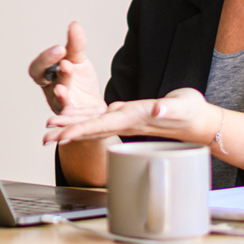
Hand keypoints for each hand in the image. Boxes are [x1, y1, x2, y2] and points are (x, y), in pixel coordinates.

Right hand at [28, 21, 105, 116]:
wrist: (94, 106)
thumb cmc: (81, 83)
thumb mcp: (79, 61)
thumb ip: (75, 45)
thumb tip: (74, 24)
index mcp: (48, 73)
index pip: (39, 64)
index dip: (46, 57)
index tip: (61, 49)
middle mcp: (48, 87)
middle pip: (39, 76)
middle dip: (48, 65)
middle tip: (63, 58)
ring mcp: (58, 102)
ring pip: (55, 94)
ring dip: (61, 84)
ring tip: (66, 73)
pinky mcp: (70, 115)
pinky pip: (65, 111)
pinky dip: (66, 104)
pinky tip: (70, 97)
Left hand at [43, 87, 221, 146]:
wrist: (198, 120)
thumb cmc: (191, 112)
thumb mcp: (181, 106)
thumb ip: (168, 109)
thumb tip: (157, 111)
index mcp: (133, 119)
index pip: (101, 126)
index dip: (80, 130)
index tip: (61, 136)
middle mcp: (124, 121)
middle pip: (90, 128)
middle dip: (67, 133)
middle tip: (45, 138)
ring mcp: (124, 119)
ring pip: (92, 123)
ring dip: (70, 125)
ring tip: (49, 128)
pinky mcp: (126, 114)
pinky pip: (100, 117)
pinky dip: (83, 116)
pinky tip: (70, 116)